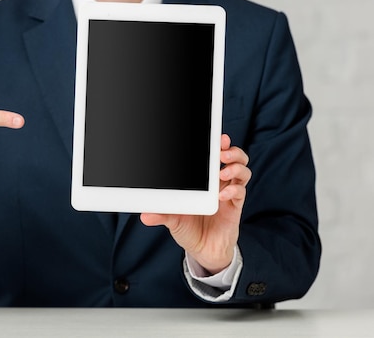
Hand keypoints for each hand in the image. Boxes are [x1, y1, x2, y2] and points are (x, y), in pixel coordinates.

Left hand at [140, 134, 250, 273]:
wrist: (203, 250)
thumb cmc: (188, 228)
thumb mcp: (172, 219)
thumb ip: (161, 214)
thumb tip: (145, 215)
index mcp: (204, 179)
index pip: (214, 155)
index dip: (218, 144)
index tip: (217, 137)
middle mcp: (218, 182)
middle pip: (234, 157)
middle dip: (231, 150)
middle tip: (222, 151)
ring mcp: (229, 193)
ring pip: (242, 171)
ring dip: (235, 167)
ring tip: (222, 172)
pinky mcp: (235, 206)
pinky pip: (240, 192)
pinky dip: (234, 190)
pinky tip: (222, 195)